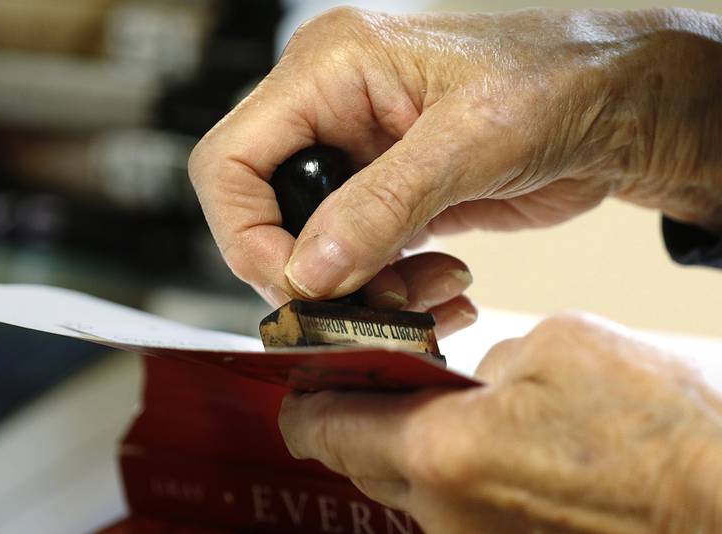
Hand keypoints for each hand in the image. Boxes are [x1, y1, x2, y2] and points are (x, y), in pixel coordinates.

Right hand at [189, 7, 721, 306]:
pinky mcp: (390, 198)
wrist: (622, 106)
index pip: (229, 161)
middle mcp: (332, 111)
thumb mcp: (469, 139)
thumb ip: (381, 206)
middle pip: (263, 213)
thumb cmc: (562, 79)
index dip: (247, 235)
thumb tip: (308, 272)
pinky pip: (359, 260)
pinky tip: (441, 288)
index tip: (298, 287)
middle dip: (310, 273)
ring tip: (426, 297)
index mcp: (328, 69)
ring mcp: (360, 158)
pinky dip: (391, 291)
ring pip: (312, 248)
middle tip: (365, 306)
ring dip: (360, 290)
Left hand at [279, 313, 721, 532]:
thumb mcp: (562, 347)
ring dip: (404, 443)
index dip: (303, 398)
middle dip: (352, 416)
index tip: (302, 377)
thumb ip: (487, 358)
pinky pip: (448, 508)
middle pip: (356, 461)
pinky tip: (489, 443)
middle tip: (371, 377)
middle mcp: (446, 513)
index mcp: (444, 453)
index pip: (325, 428)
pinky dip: (446, 472)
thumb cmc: (661, 438)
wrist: (721, 510)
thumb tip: (471, 375)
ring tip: (442, 402)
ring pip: (402, 487)